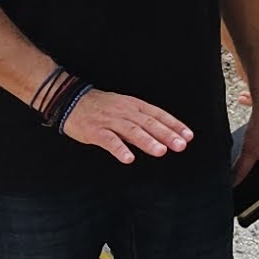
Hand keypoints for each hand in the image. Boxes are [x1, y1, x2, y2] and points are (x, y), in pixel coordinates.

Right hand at [60, 85, 194, 161]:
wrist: (70, 100)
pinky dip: (119, 149)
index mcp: (133, 105)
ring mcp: (110, 120)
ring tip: (161, 152)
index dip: (174, 125)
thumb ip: (141, 121)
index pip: (158, 114)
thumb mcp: (124, 108)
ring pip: (132, 130)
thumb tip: (163, 135)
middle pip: (149, 122)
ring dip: (148, 141)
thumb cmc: (100, 107)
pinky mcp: (95, 130)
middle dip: (166, 134)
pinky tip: (128, 158)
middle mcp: (124, 111)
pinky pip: (109, 140)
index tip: (188, 136)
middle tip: (181, 145)